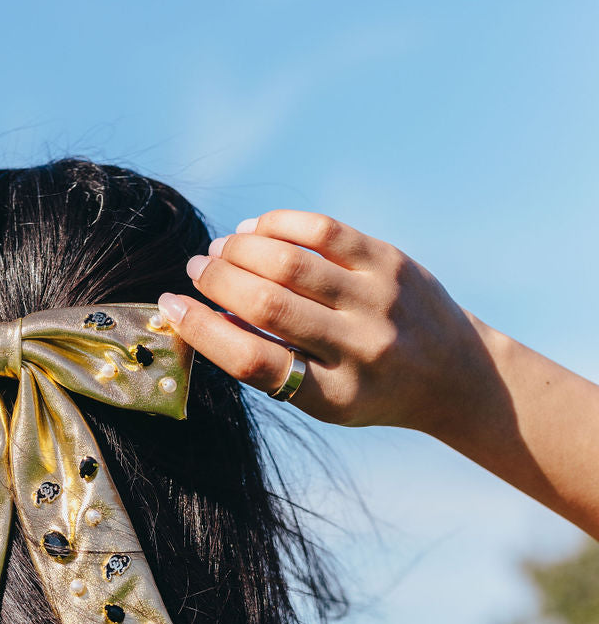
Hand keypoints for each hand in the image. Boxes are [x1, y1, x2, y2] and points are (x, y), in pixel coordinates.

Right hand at [158, 211, 497, 433]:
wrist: (453, 373)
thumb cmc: (369, 388)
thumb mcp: (324, 398)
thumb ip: (271, 363)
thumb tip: (202, 314)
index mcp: (333, 395)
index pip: (253, 362)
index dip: (203, 331)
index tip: (171, 307)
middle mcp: (359, 349)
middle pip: (267, 306)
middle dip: (219, 280)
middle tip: (197, 269)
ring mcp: (379, 301)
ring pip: (290, 262)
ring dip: (242, 249)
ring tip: (221, 249)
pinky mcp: (392, 262)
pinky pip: (323, 231)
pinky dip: (279, 226)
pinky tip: (256, 230)